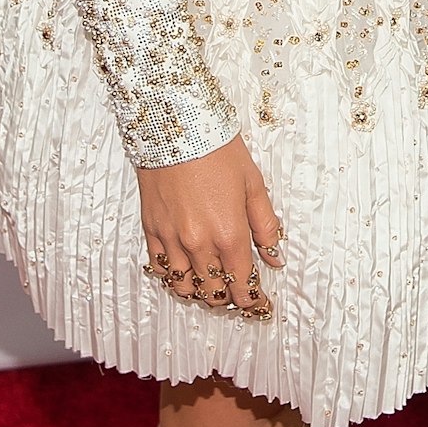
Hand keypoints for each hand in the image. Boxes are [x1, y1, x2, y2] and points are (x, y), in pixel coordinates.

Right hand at [138, 135, 284, 318]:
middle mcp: (199, 243)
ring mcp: (172, 239)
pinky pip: (161, 270)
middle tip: (238, 291)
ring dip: (201, 292)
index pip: (242, 284)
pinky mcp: (152, 230)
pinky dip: (174, 277)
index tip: (259, 302)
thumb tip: (275, 256)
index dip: (253, 298)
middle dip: (229, 297)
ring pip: (185, 287)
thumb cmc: (217, 148)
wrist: (176, 124)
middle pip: (214, 292)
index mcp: (229, 232)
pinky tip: (186, 270)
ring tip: (212, 282)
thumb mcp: (253, 183)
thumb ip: (265, 224)